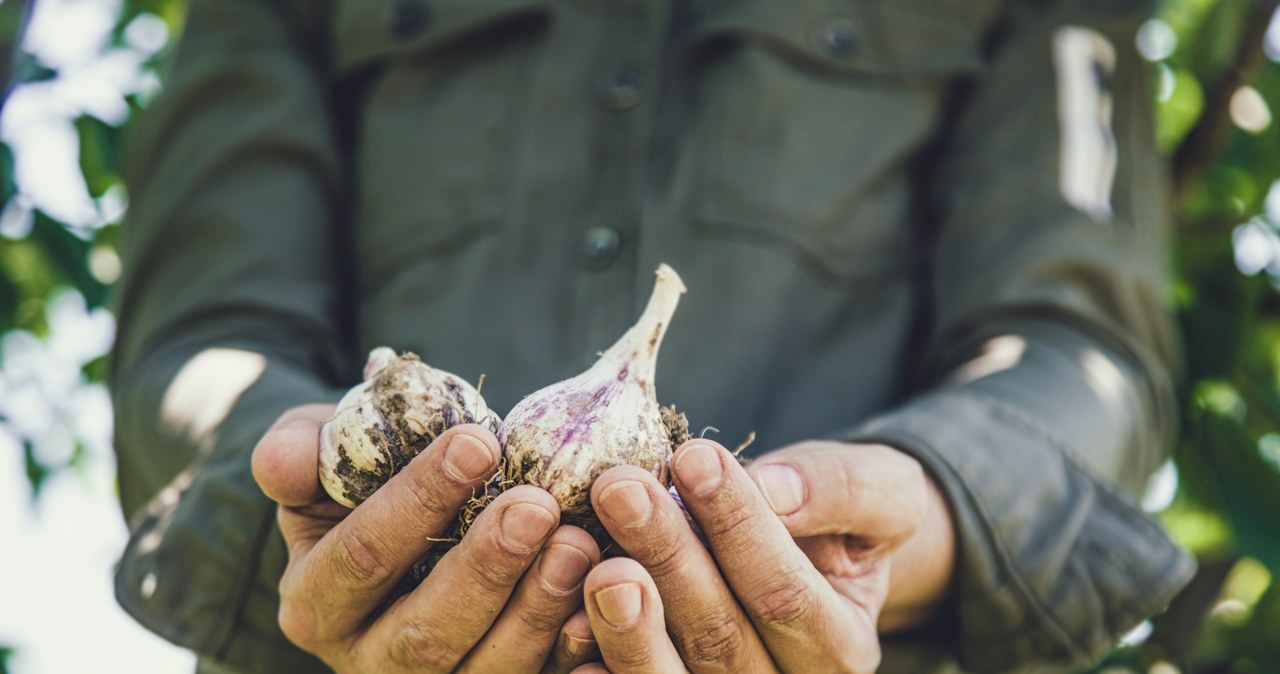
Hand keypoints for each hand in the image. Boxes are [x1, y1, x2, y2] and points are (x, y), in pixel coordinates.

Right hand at [251, 404, 601, 672]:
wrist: (407, 524)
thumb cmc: (365, 480)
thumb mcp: (321, 457)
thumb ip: (299, 452)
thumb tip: (283, 461)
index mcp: (317, 601)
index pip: (364, 555)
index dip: (419, 499)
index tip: (478, 441)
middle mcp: (367, 661)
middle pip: (425, 631)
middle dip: (485, 566)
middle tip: (536, 504)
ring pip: (484, 670)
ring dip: (536, 609)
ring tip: (578, 544)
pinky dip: (568, 654)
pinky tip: (599, 606)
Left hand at [577, 439, 952, 672]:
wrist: (817, 558)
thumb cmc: (839, 517)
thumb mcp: (875, 492)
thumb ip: (838, 491)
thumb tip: (776, 488)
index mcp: (842, 645)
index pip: (786, 591)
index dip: (738, 526)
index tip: (693, 457)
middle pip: (721, 636)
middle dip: (667, 557)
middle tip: (618, 488)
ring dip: (627, 625)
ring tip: (597, 561)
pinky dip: (600, 671)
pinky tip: (570, 630)